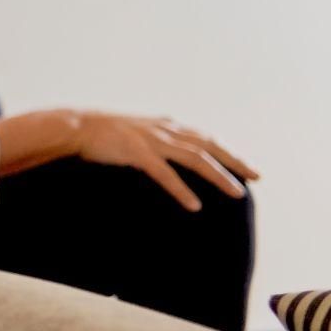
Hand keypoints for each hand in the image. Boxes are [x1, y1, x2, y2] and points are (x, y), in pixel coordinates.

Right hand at [70, 112, 258, 210]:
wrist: (73, 126)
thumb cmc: (100, 132)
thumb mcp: (135, 131)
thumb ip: (155, 138)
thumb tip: (170, 149)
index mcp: (164, 125)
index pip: (204, 137)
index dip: (228, 151)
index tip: (247, 168)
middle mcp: (163, 130)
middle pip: (208, 145)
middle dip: (235, 161)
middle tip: (257, 177)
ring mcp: (150, 140)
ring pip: (194, 158)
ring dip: (218, 176)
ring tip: (236, 193)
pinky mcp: (135, 152)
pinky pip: (164, 173)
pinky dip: (181, 189)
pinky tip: (194, 205)